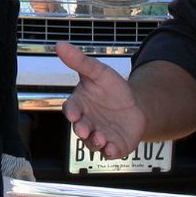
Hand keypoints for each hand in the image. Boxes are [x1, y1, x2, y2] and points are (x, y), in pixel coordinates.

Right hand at [56, 41, 146, 159]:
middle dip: (81, 130)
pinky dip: (110, 152)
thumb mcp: (98, 71)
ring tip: (100, 138)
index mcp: (80, 105)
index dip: (71, 111)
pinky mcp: (113, 145)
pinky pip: (110, 152)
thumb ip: (80, 61)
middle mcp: (86, 122)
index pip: (71, 108)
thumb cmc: (111, 89)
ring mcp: (99, 135)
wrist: (135, 105)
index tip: (73, 113)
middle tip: (84, 130)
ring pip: (93, 143)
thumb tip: (60, 44)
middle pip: (80, 128)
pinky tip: (112, 149)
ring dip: (95, 142)